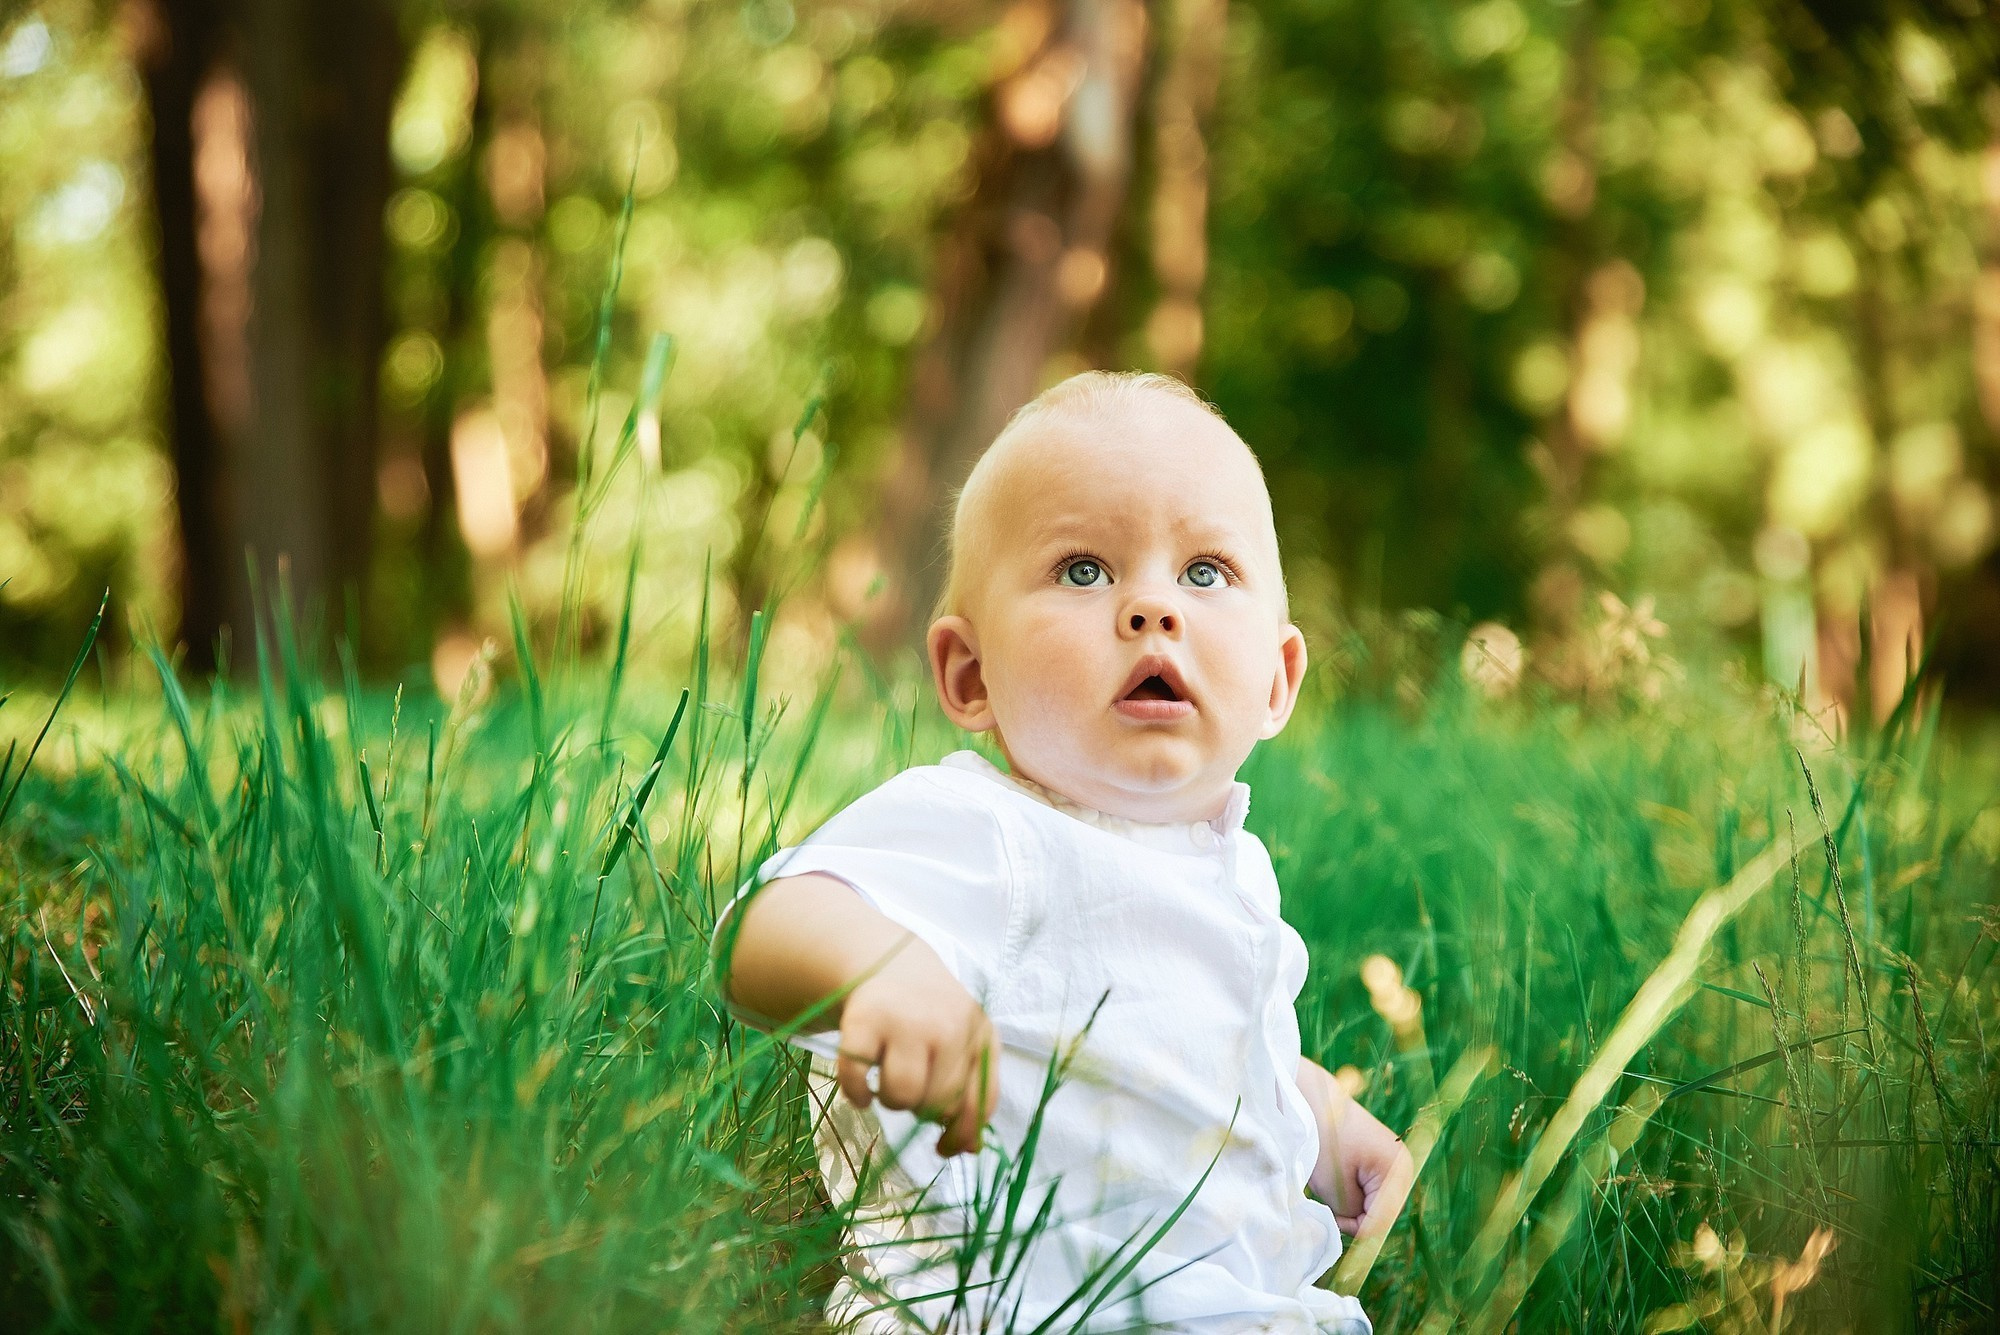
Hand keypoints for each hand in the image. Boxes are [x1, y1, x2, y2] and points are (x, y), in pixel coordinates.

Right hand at [835, 933, 1000, 1157]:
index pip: (979, 1103)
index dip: (960, 1135)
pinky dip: (857, 1094)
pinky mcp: (864, 1020)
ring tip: (891, 1082)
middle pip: (938, 1104)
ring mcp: (905, 1020)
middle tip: (914, 1089)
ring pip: (902, 1096)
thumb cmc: (933, 1019)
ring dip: (892, 1102)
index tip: (942, 1147)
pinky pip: (858, 1080)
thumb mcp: (965, 1045)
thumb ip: (973, 1094)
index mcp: (981, 1036)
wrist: (893, 965)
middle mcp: (948, 1025)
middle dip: (922, 1109)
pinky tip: (862, 1088)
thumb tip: (969, 1151)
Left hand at [1300, 1059, 1414, 1237]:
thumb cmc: (1323, 1140)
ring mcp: (1392, 1164)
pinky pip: (1369, 1191)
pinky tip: (1337, 1175)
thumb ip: (1353, 1214)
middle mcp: (1402, 1169)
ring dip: (1352, 1203)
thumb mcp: (1335, 1187)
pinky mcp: (1380, 1161)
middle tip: (1328, 1197)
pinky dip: (1352, 1191)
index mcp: (1397, 1172)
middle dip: (1354, 1215)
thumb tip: (1362, 1226)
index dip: (1353, 1227)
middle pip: (1381, 1215)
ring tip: (1332, 1182)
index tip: (1330, 1214)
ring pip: (1374, 1205)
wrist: (1313, 1099)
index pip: (1381, 1222)